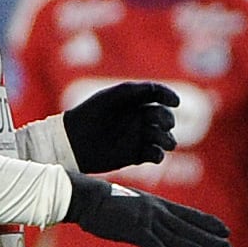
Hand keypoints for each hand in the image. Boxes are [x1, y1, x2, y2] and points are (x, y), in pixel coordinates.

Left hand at [61, 81, 179, 172]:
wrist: (72, 141)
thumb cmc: (90, 114)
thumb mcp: (112, 96)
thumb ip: (136, 90)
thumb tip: (160, 93)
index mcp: (133, 102)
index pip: (159, 96)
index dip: (169, 97)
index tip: (175, 102)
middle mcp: (138, 119)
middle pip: (164, 117)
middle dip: (167, 120)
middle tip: (164, 124)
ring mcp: (138, 138)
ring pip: (165, 138)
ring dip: (168, 139)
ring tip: (162, 142)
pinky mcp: (135, 156)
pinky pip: (155, 155)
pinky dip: (159, 155)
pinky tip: (153, 154)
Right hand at [66, 173, 231, 246]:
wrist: (87, 198)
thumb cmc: (107, 203)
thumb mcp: (135, 206)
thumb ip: (149, 216)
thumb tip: (160, 225)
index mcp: (158, 205)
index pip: (189, 215)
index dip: (208, 223)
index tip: (226, 230)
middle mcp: (157, 213)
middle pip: (188, 229)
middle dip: (209, 239)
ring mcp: (146, 221)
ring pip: (176, 238)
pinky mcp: (132, 231)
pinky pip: (151, 246)